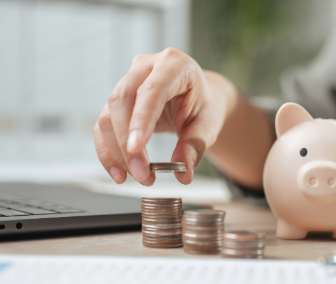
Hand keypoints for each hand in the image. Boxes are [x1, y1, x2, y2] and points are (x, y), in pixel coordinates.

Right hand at [93, 48, 234, 184]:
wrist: (199, 99)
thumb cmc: (205, 106)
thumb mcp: (208, 125)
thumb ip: (195, 146)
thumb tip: (183, 174)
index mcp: (175, 65)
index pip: (152, 90)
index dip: (141, 119)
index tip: (135, 148)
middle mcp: (146, 67)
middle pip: (122, 100)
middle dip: (126, 142)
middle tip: (141, 174)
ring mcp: (128, 80)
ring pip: (108, 115)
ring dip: (116, 151)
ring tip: (138, 176)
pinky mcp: (117, 100)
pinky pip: (103, 125)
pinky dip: (108, 151)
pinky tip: (120, 172)